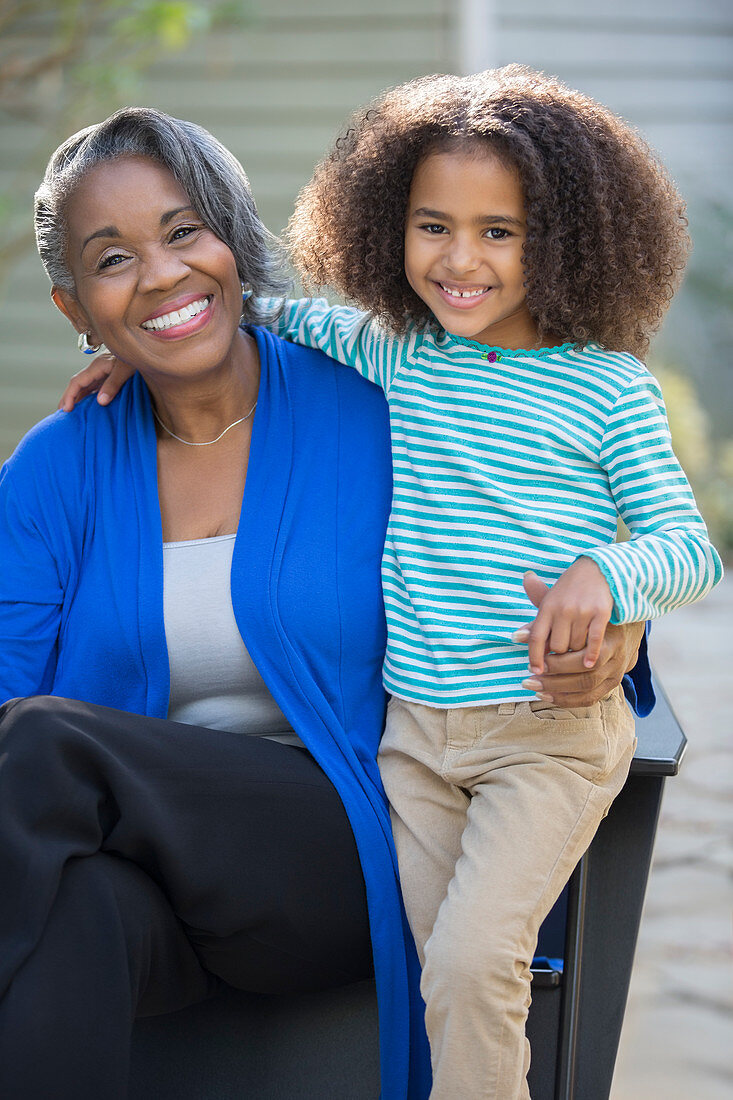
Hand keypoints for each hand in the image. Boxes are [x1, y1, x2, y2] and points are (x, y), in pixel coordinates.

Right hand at [58, 354, 133, 411]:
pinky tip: (89, 405)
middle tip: (62, 414)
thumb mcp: (125, 370)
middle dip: (68, 398)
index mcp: (97, 366)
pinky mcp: (110, 376)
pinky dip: (88, 397)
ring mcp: (103, 372)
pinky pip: (94, 387)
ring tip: (72, 412)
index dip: (69, 396)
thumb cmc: (137, 357)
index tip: (66, 410)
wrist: (146, 348)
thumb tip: (100, 401)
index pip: (77, 381)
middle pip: (78, 384)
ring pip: (85, 386)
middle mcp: (97, 369)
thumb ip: (113, 384)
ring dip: (78, 398)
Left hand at [520, 559, 613, 673]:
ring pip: (575, 646)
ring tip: (577, 649)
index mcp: (547, 607)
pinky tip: (588, 663)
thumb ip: (536, 622)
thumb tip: (516, 638)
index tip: (536, 671)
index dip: (535, 657)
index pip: (536, 637)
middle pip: (557, 646)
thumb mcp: (549, 601)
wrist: (598, 570)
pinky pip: (594, 640)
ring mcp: (582, 611)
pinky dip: (591, 654)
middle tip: (563, 656)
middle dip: (559, 655)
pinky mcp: (600, 613)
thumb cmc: (569, 591)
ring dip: (576, 653)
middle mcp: (563, 609)